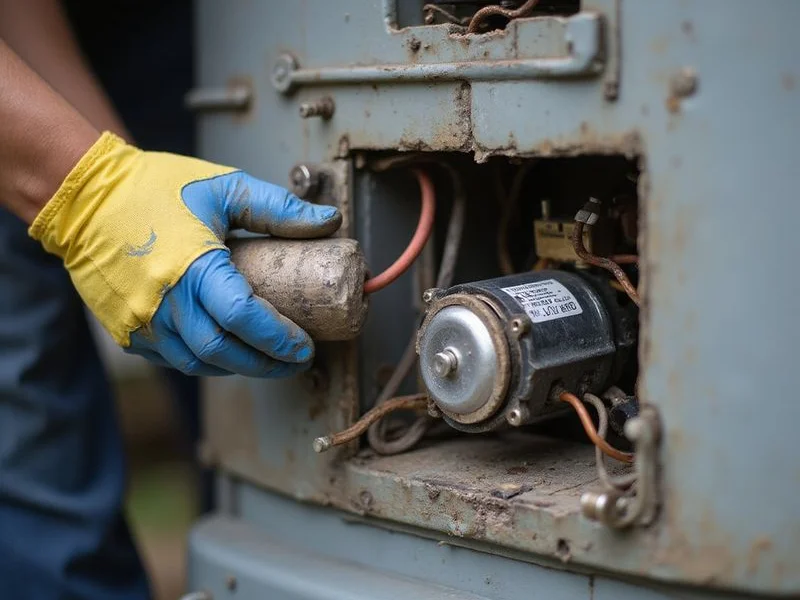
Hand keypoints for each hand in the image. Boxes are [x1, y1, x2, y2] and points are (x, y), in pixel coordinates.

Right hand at [29, 133, 340, 376]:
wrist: (85, 196)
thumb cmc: (155, 187)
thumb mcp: (224, 187)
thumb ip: (279, 208)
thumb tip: (328, 221)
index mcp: (191, 265)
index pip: (243, 317)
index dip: (278, 338)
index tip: (304, 345)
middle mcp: (162, 302)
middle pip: (223, 352)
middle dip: (266, 363)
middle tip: (295, 360)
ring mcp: (140, 321)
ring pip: (197, 363)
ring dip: (237, 367)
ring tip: (266, 359)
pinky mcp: (125, 330)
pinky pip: (172, 358)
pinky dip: (204, 361)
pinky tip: (226, 352)